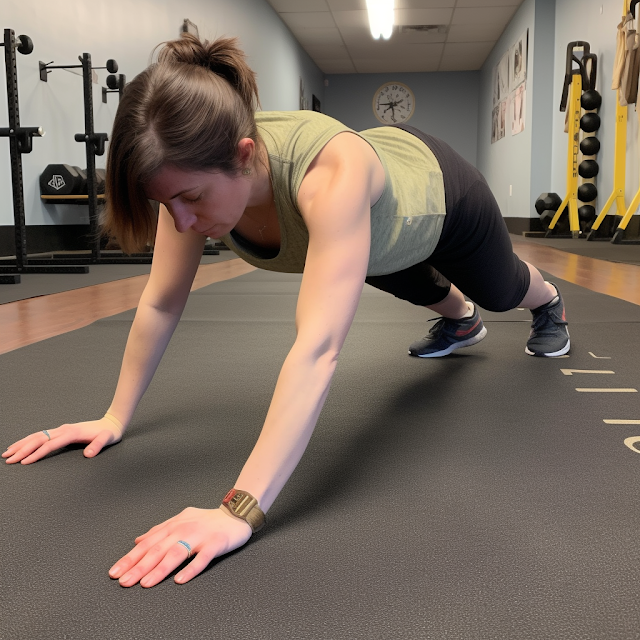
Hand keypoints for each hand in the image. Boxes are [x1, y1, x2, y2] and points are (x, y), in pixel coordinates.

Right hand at [2, 415, 122, 463]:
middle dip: (22, 449)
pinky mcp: (62, 431)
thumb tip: (89, 454)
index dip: (37, 453)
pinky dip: (29, 440)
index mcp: (72, 433)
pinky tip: (21, 445)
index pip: (50, 444)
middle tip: (8, 459)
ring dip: (22, 444)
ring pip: (37, 435)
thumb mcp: (107, 439)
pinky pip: (41, 435)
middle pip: (39, 439)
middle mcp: (64, 429)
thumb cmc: (109, 433)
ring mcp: (62, 429)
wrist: (112, 423)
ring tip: (7, 452)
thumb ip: (98, 446)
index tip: (24, 462)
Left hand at [109, 506, 252, 587]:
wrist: (236, 514)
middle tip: (125, 581)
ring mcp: (201, 535)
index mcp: (174, 525)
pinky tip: (180, 580)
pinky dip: (191, 569)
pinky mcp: (216, 543)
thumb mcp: (181, 520)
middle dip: (139, 566)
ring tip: (146, 583)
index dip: (131, 558)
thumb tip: (138, 540)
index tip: (116, 572)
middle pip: (158, 549)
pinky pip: (202, 558)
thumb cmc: (208, 520)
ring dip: (160, 569)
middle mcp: (184, 528)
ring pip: (177, 553)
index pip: (148, 543)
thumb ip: (159, 530)